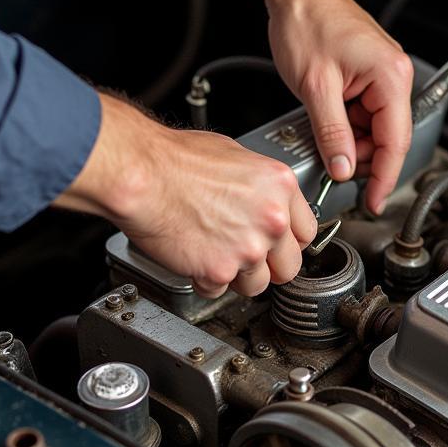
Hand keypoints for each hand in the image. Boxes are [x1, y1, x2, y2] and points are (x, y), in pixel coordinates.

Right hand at [56, 95, 316, 297]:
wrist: (141, 175)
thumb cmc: (175, 160)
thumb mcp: (235, 156)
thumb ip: (260, 188)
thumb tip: (263, 202)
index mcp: (281, 186)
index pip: (306, 233)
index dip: (287, 242)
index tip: (277, 245)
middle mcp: (272, 219)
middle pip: (289, 266)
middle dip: (269, 266)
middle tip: (246, 257)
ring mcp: (249, 247)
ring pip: (257, 285)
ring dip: (237, 277)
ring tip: (214, 255)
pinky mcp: (220, 270)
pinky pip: (219, 290)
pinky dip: (205, 281)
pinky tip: (193, 258)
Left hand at [194, 0, 413, 214]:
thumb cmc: (306, 20)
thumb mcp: (315, 87)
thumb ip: (332, 134)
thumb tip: (344, 170)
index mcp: (390, 77)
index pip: (395, 142)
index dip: (383, 178)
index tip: (372, 202)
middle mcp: (393, 76)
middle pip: (387, 138)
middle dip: (361, 160)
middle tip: (335, 174)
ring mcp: (381, 75)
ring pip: (372, 129)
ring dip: (350, 144)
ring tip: (324, 144)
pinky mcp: (366, 76)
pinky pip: (362, 114)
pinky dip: (345, 128)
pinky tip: (326, 128)